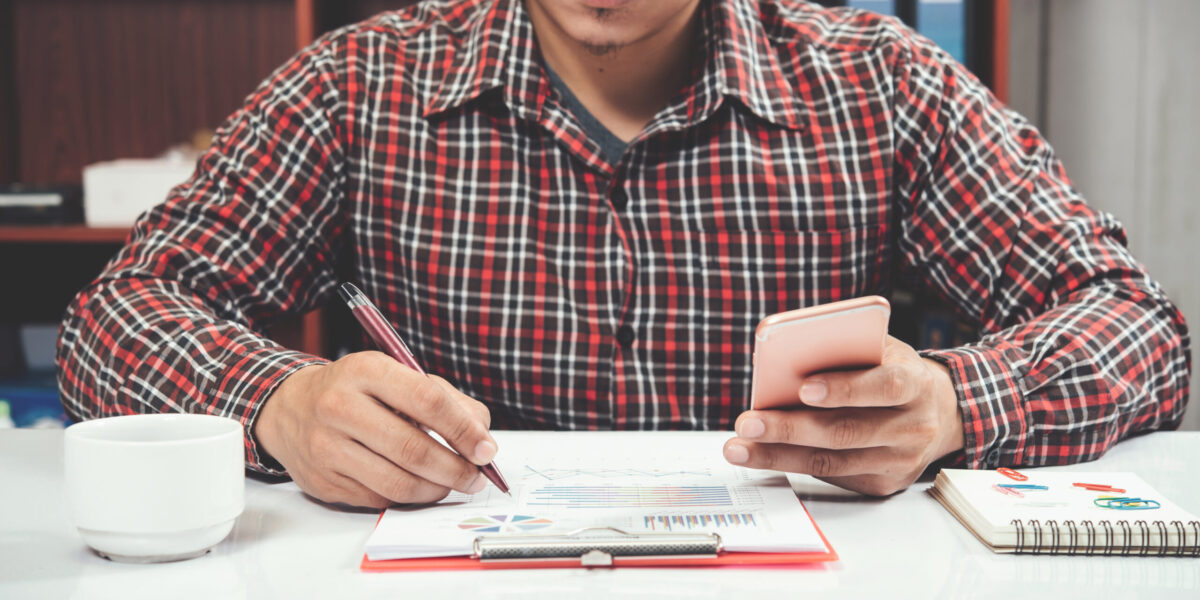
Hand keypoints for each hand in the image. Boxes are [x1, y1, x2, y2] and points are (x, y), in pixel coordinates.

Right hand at [255, 351, 496, 507]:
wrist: (290, 408)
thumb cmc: (356, 391)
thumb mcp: (396, 375)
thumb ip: (445, 399)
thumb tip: (482, 435)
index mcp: (365, 370)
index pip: (427, 400)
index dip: (463, 429)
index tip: (486, 449)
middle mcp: (340, 406)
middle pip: (413, 449)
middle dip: (456, 468)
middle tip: (476, 476)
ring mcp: (326, 446)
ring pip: (397, 482)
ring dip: (436, 489)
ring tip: (452, 484)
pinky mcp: (322, 481)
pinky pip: (378, 498)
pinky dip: (408, 497)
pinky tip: (419, 487)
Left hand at [724, 336, 964, 495]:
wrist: (937, 412)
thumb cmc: (891, 370)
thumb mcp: (880, 349)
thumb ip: (845, 349)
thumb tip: (783, 356)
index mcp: (915, 383)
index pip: (884, 386)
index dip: (845, 388)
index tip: (803, 387)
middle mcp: (912, 426)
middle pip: (846, 431)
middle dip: (790, 428)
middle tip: (747, 424)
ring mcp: (899, 461)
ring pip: (832, 461)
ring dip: (779, 455)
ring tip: (739, 447)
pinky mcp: (883, 483)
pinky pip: (832, 476)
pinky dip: (792, 464)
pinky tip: (762, 456)